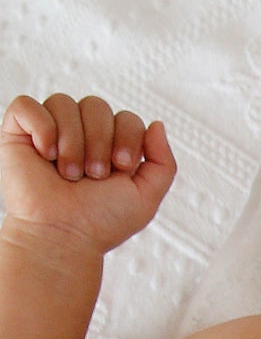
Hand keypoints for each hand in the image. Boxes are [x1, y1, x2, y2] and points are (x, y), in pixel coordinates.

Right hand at [0, 94, 174, 252]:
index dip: (127, 138)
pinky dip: (41, 126)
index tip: (120, 169)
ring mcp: (49, 131)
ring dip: (72, 140)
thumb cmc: (100, 222)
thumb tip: (157, 123)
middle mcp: (80, 134)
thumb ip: (163, 163)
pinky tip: (46, 154)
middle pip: (96, 105)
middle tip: (93, 176)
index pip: (126, 117)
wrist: (64, 236)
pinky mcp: (19, 133)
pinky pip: (28, 105)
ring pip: (63, 102)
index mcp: (110, 145)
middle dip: (100, 141)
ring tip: (69, 174)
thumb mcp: (146, 197)